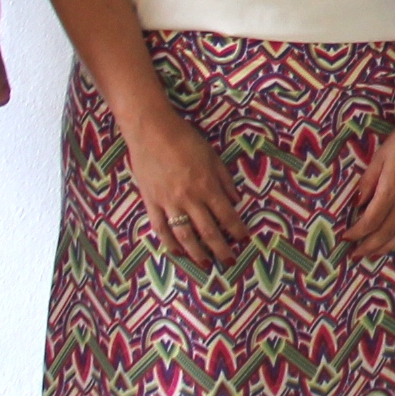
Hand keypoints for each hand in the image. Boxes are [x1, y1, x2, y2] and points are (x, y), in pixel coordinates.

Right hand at [121, 104, 245, 266]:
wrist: (151, 131)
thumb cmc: (185, 140)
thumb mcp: (213, 157)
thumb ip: (225, 180)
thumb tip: (236, 201)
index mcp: (207, 186)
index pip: (227, 216)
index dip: (237, 231)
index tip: (244, 240)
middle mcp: (189, 198)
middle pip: (208, 232)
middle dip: (221, 249)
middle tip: (229, 262)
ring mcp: (168, 202)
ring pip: (184, 236)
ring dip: (197, 253)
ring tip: (205, 264)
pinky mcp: (150, 202)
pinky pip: (160, 229)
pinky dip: (169, 244)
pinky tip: (177, 253)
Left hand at [342, 99, 394, 259]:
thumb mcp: (380, 156)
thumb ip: (367, 183)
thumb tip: (356, 205)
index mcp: (392, 189)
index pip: (370, 221)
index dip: (356, 233)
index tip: (345, 236)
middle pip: (385, 233)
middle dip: (367, 246)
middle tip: (354, 254)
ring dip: (386, 248)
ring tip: (372, 254)